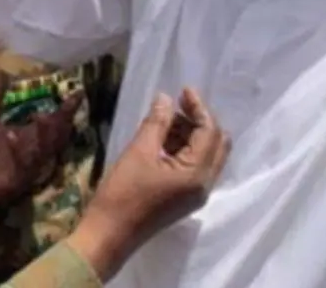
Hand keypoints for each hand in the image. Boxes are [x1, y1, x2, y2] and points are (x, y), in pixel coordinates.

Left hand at [0, 71, 81, 210]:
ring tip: (42, 116)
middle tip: (69, 104)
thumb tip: (1, 72)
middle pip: (54, 135)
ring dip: (43, 134)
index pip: (52, 121)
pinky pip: (24, 164)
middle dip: (61, 121)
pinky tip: (12, 134)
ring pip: (42, 148)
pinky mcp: (18, 180)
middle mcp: (32, 150)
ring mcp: (28, 166)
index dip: (65, 110)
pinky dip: (19, 151)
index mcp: (28, 136)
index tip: (77, 93)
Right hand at [68, 88, 229, 278]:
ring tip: (163, 120)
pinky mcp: (185, 199)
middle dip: (200, 121)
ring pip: (207, 155)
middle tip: (176, 105)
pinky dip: (185, 149)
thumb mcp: (139, 152)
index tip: (182, 90)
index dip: (198, 108)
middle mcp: (204, 185)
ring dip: (191, 134)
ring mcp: (196, 194)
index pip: (210, 132)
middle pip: (217, 144)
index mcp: (197, 174)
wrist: (109, 235)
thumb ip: (157, 122)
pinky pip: (195, 167)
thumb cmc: (122, 193)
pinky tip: (162, 139)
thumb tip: (166, 98)